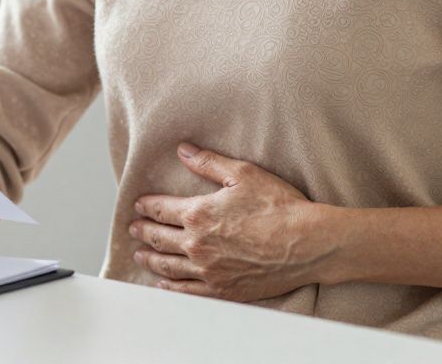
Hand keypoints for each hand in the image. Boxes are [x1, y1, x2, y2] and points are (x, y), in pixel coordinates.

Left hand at [129, 142, 333, 301]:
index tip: (138, 205)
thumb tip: (183, 150)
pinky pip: (187, 291)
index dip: (147, 206)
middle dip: (143, 231)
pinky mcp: (223, 290)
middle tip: (133, 229)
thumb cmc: (279, 206)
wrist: (308, 243)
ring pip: (168, 265)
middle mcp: (197, 244)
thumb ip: (208, 162)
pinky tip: (163, 283)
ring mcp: (208, 270)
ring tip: (141, 255)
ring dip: (151, 259)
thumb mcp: (243, 174)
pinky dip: (171, 286)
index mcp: (198, 213)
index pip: (161, 209)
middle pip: (159, 238)